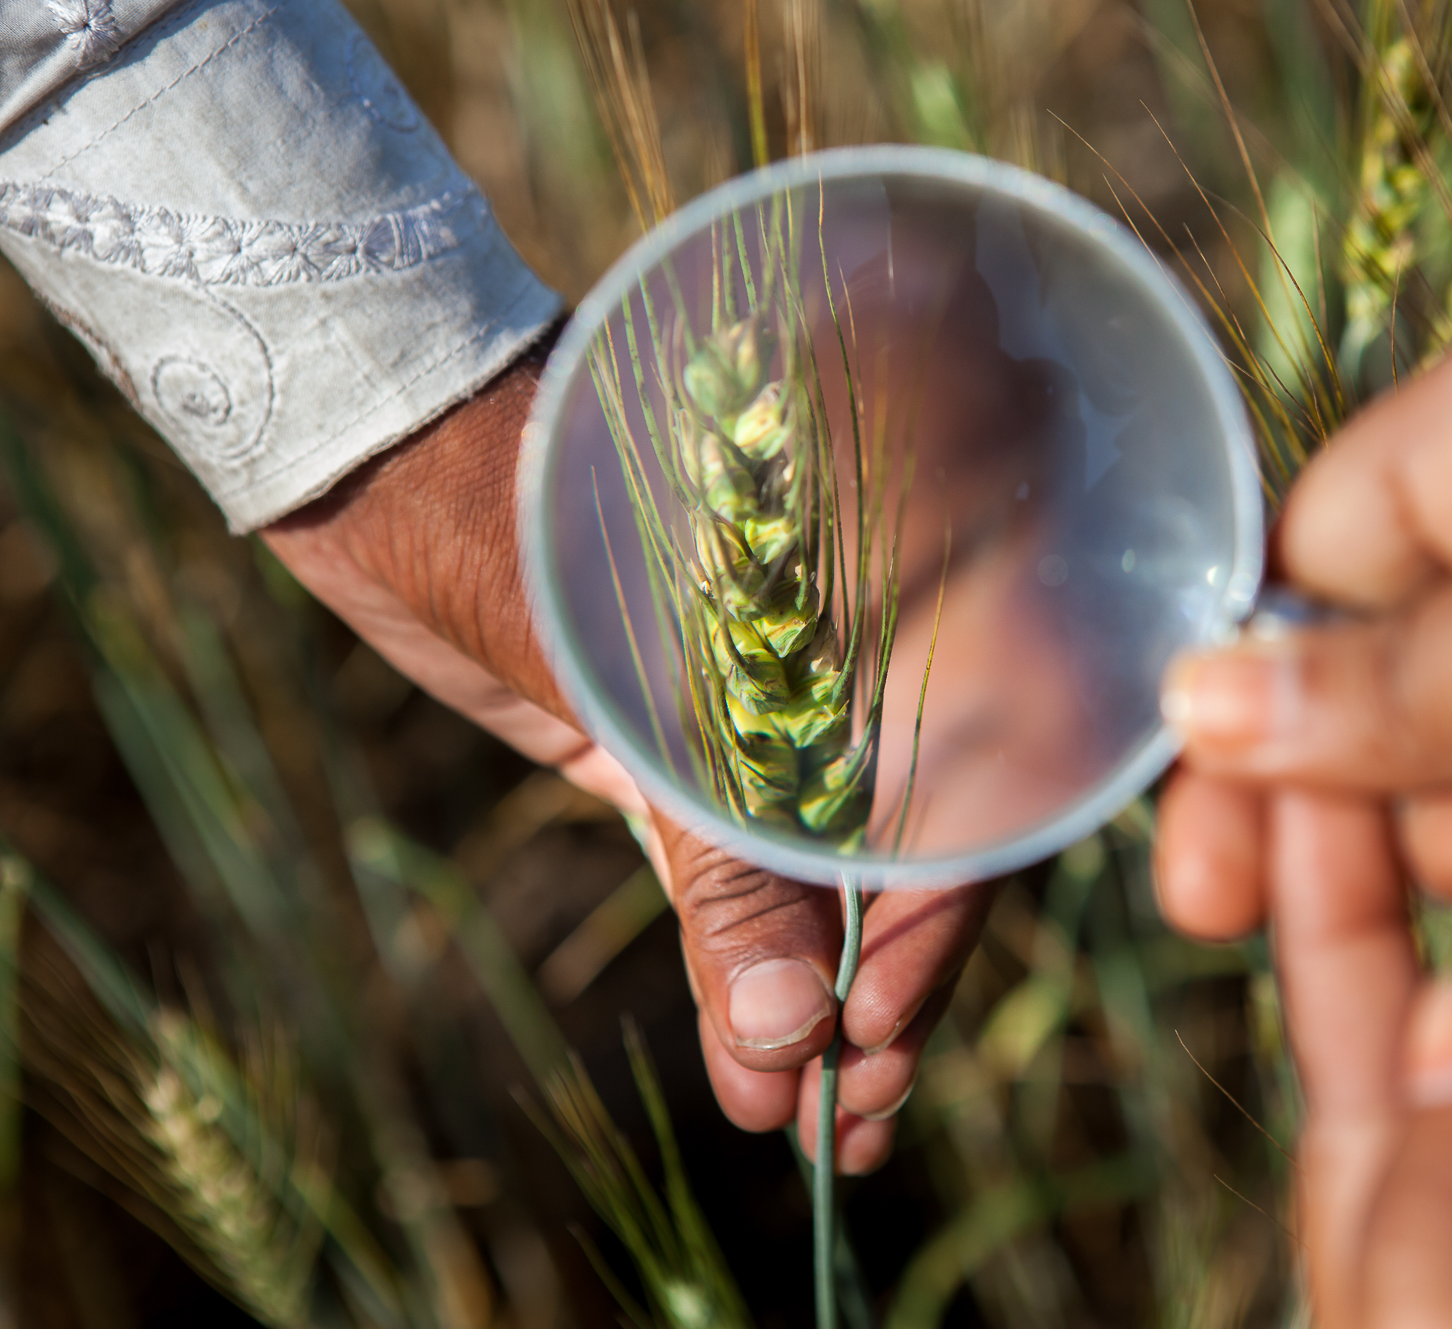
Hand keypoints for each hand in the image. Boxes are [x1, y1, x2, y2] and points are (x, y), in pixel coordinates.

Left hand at [261, 341, 995, 1169]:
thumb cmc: (513, 515)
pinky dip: (746, 972)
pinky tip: (758, 1054)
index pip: (953, 794)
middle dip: (879, 1000)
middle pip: (903, 861)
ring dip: (816, 1008)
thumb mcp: (628, 692)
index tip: (870, 1042)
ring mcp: (753, 728)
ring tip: (808, 1127)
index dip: (928, 930)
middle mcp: (831, 683)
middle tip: (843, 1130)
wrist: (372, 446)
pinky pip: (734, 882)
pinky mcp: (674, 761)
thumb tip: (789, 1040)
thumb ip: (720, 862)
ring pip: (818, 888)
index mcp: (870, 620)